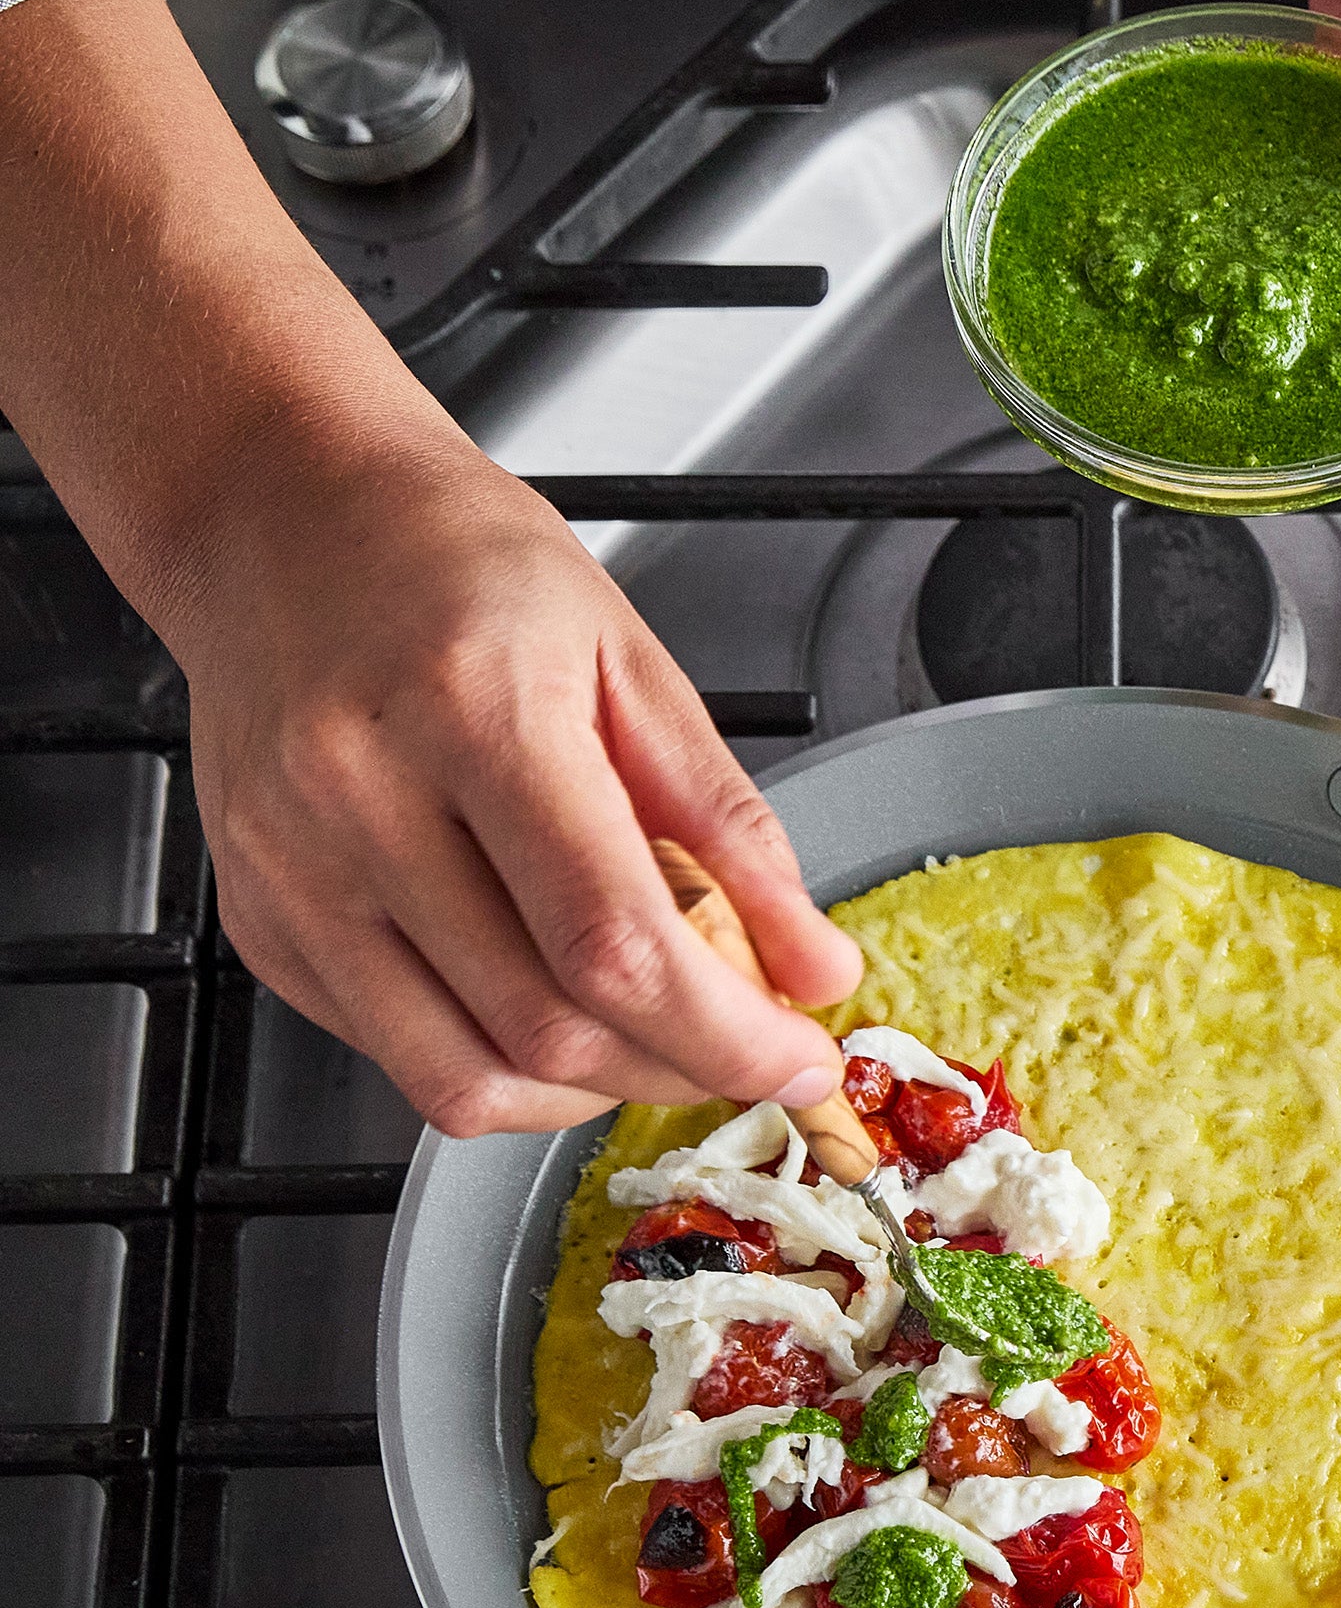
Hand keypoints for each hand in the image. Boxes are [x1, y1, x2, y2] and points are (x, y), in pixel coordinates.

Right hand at [180, 448, 861, 1136]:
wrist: (283, 518)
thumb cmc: (456, 565)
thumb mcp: (632, 662)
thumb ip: (733, 828)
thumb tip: (814, 967)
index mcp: (472, 717)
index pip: (617, 945)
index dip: (728, 1034)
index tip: (798, 1058)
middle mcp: (361, 804)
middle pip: (550, 1028)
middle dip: (681, 1067)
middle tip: (745, 1043)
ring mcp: (293, 876)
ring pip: (468, 1077)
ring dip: (594, 1089)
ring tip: (653, 1031)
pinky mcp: (259, 925)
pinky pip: (402, 1058)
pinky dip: (505, 1067)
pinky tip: (550, 1002)